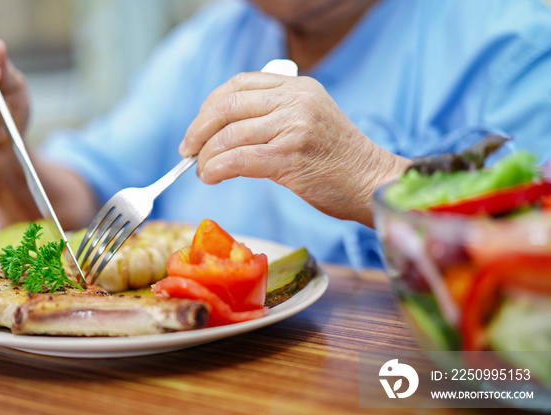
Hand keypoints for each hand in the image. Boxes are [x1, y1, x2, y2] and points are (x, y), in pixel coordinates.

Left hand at [179, 72, 409, 226]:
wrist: (373, 182)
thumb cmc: (338, 160)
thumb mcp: (308, 120)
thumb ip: (272, 116)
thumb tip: (221, 132)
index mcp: (297, 87)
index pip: (238, 85)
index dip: (209, 106)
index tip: (197, 129)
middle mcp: (295, 100)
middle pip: (227, 106)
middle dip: (199, 130)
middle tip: (188, 151)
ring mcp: (294, 126)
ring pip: (229, 135)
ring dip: (206, 156)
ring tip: (202, 171)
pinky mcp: (291, 156)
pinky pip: (239, 159)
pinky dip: (217, 168)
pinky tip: (211, 177)